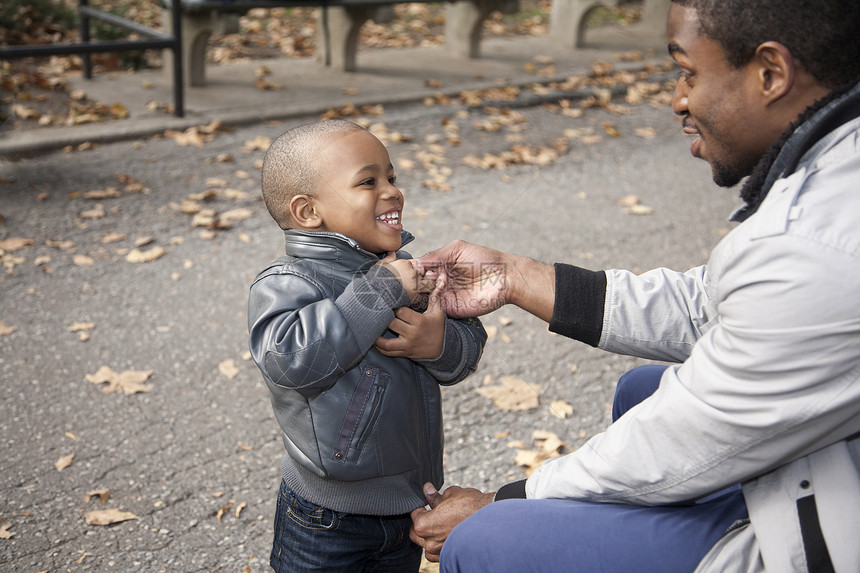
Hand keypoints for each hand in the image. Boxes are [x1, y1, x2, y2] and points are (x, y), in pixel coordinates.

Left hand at [374, 275, 445, 359]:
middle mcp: (412, 334)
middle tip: (377, 312)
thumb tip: (439, 279)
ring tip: (372, 328)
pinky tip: (374, 341)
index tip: (389, 303)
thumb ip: (435, 296)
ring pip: (386, 343)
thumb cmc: (438, 326)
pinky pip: (388, 352)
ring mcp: (407, 345)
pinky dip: (379, 348)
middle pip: (392, 324)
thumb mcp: (438, 312)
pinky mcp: (405, 353)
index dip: (394, 307)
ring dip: (377, 337)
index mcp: (420, 321)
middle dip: (384, 318)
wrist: (443, 348)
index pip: (400, 312)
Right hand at [378, 253, 434, 305]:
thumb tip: (392, 252)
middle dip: (420, 279)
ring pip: (429, 284)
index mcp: (405, 264)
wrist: (378, 294)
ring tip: (420, 292)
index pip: (413, 265)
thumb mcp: (380, 266)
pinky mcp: (417, 296)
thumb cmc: (377, 280)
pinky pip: (425, 296)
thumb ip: (388, 259)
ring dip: (426, 288)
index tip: (405, 277)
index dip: (410, 271)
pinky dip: (423, 298)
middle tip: (415, 285)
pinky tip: (418, 300)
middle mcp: (413, 273)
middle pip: (422, 274)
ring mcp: (416, 284)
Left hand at [410, 483, 494, 562]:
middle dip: (421, 522)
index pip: (414, 515)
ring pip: (427, 544)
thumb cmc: (472, 507)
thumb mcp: (450, 495)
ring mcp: (440, 552)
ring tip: (441, 523)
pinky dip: (440, 543)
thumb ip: (435, 496)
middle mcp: (429, 542)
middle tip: (431, 513)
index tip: (425, 503)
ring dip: (430, 534)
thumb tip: (427, 490)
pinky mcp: (451, 556)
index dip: (419, 507)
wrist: (492, 521)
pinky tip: (448, 533)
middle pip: (416, 532)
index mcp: (424, 525)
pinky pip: (438, 552)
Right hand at [418, 240, 555, 322]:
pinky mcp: (451, 309)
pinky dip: (427, 304)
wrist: (505, 277)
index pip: (418, 269)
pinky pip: (433, 309)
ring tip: (414, 287)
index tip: (402, 269)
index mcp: (440, 266)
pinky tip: (427, 296)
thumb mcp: (457, 249)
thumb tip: (415, 263)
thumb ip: (435, 255)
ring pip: (422, 298)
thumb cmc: (484, 259)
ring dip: (416, 294)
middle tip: (406, 280)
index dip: (410, 269)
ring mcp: (444, 296)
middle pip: (417, 285)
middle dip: (410, 283)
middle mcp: (439, 282)